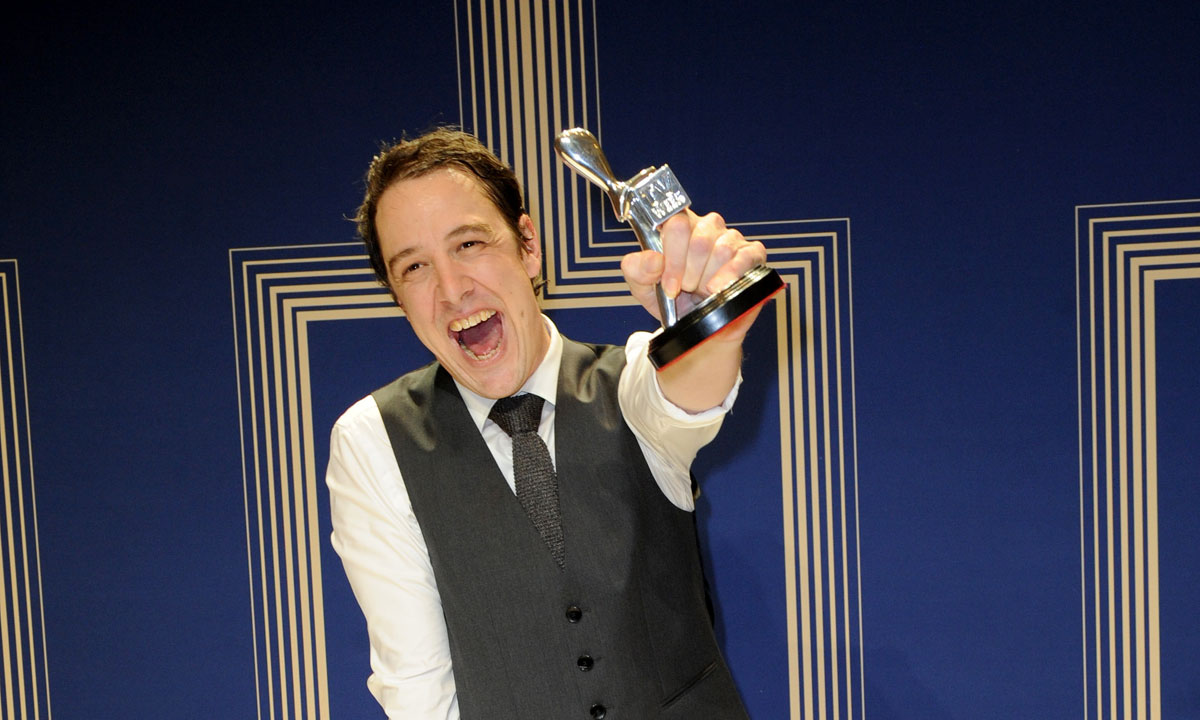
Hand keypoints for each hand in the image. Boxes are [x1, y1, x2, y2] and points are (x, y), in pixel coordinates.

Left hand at [620, 210, 768, 339]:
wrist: (696, 327)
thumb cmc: (673, 299)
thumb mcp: (643, 286)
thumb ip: (637, 269)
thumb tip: (654, 259)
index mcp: (678, 226)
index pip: (676, 222)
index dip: (673, 256)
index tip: (669, 283)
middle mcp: (707, 227)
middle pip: (699, 239)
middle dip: (690, 274)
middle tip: (687, 288)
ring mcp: (731, 239)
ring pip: (722, 250)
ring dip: (709, 279)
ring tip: (703, 290)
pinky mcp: (752, 254)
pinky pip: (745, 257)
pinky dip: (731, 276)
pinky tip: (719, 289)